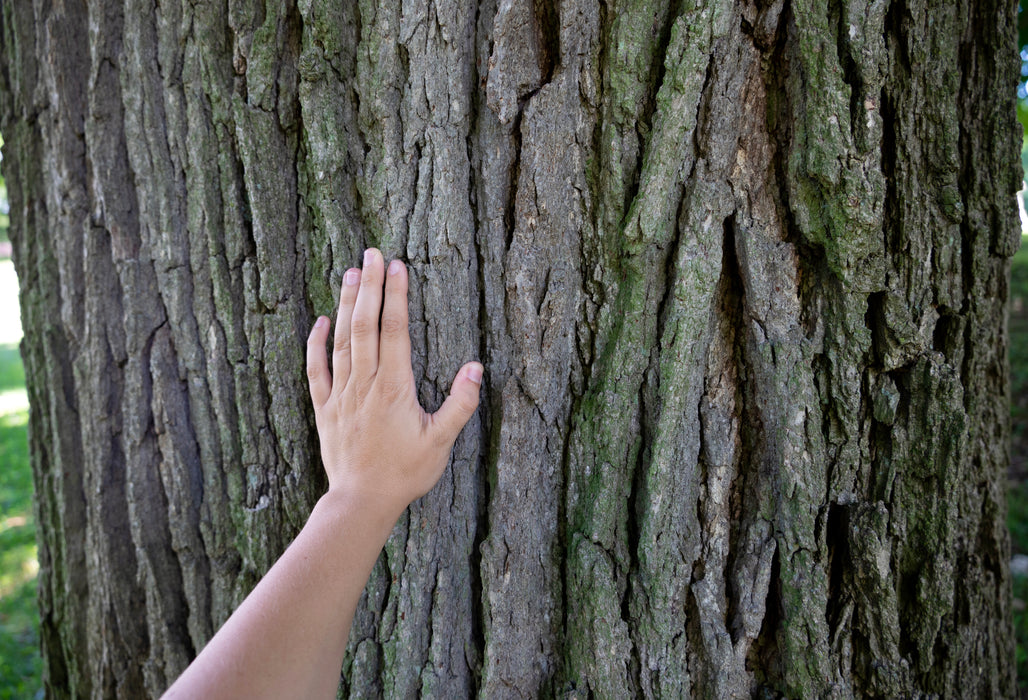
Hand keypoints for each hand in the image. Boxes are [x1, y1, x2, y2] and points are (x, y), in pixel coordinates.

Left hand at [305, 248, 482, 518]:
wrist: (362, 501)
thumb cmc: (405, 473)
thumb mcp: (441, 442)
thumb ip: (460, 404)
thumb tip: (476, 368)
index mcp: (394, 388)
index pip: (395, 330)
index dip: (396, 296)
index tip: (398, 267)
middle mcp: (365, 384)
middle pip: (365, 324)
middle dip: (370, 286)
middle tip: (373, 254)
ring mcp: (341, 393)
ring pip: (342, 339)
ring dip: (345, 304)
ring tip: (351, 272)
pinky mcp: (325, 407)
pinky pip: (316, 368)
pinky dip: (317, 342)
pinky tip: (320, 320)